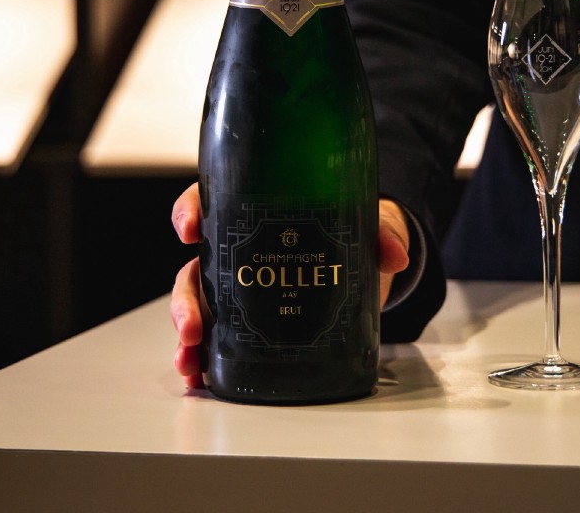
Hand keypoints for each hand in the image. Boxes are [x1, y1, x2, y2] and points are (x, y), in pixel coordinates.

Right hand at [169, 183, 411, 388]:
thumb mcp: (370, 225)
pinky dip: (205, 359)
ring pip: (200, 306)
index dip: (189, 212)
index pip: (209, 200)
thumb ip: (382, 233)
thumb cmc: (356, 233)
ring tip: (191, 362)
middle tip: (192, 326)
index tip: (189, 230)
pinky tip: (199, 378)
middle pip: (195, 268)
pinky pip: (218, 338)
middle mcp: (239, 250)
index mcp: (257, 212)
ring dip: (188, 335)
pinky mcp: (252, 321)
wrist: (370, 266)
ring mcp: (242, 288)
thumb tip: (395, 255)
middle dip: (184, 300)